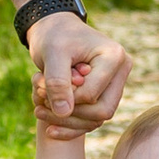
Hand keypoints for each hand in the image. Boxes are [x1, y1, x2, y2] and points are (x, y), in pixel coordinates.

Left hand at [27, 12, 127, 132]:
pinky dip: (70, 126)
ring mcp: (115, 85)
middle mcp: (120, 72)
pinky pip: (92, 120)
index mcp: (114, 57)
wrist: (54, 30)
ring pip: (96, 120)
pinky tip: (49, 129)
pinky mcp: (105, 94)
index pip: (92, 95)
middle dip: (68, 114)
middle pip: (101, 111)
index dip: (65, 99)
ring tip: (38, 110)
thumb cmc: (54, 36)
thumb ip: (58, 82)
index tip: (40, 90)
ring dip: (66, 122)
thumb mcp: (52, 54)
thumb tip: (65, 113)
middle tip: (39, 105)